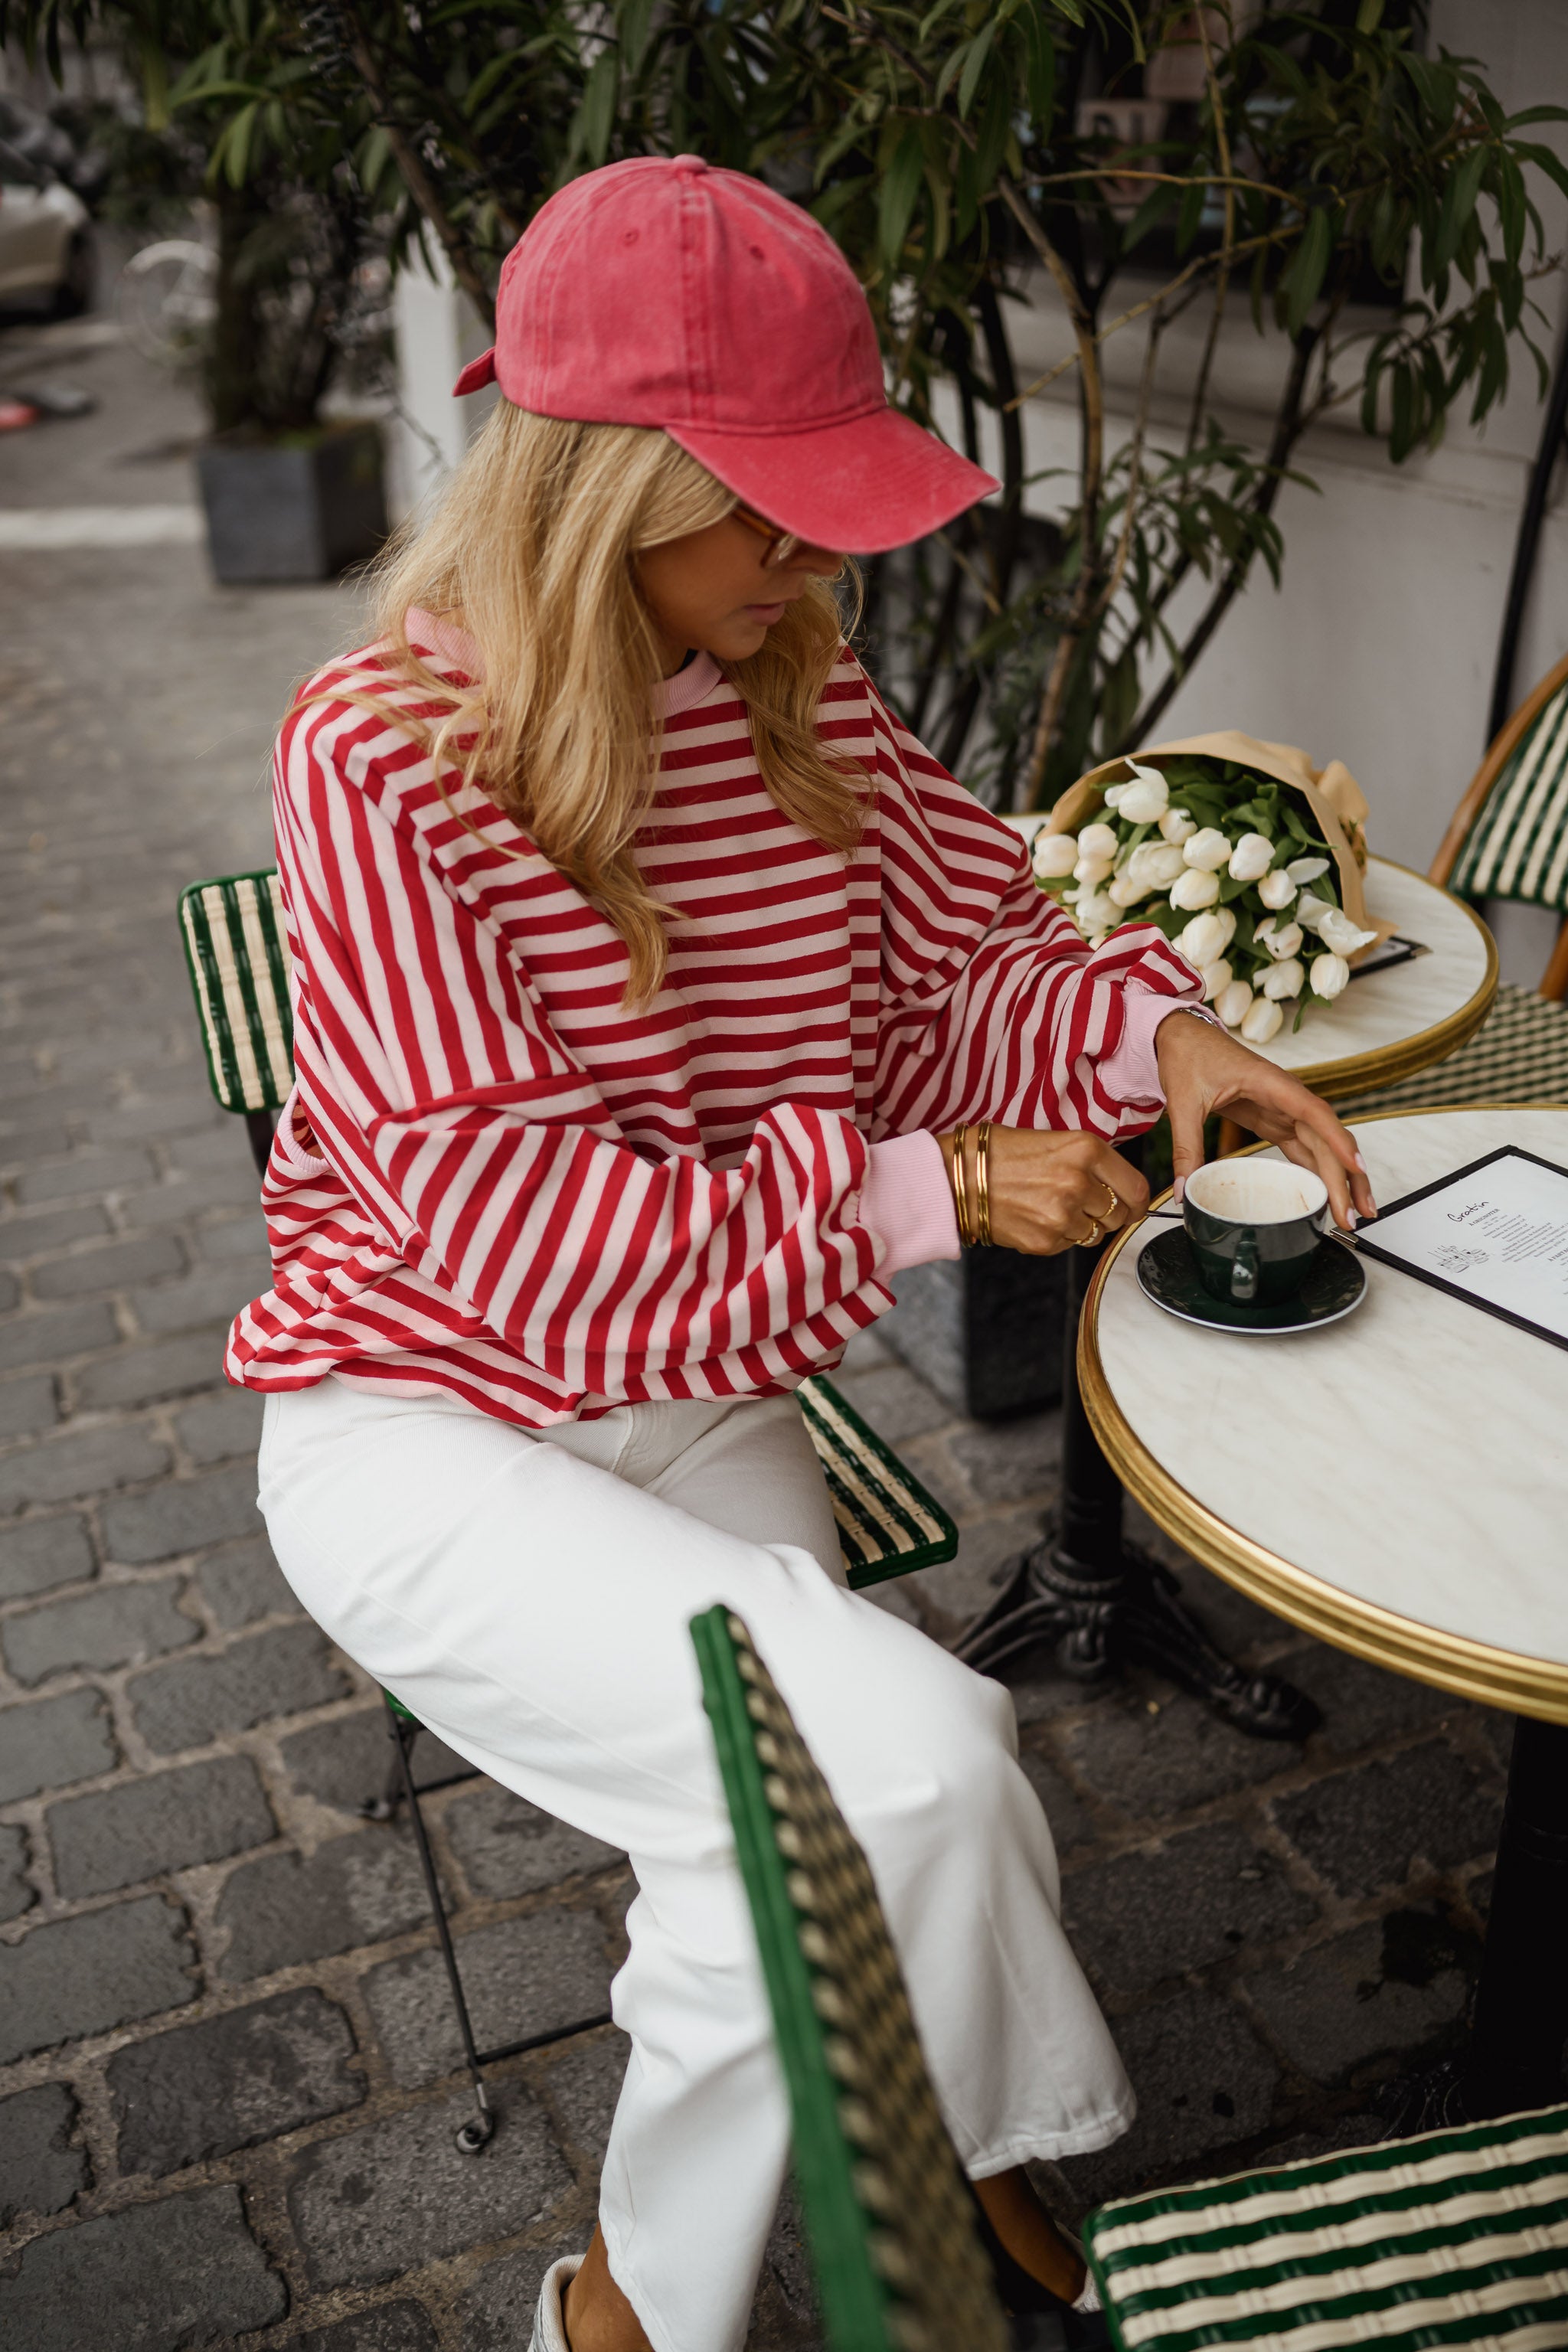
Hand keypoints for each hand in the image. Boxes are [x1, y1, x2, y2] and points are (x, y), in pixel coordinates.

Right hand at [938, 1127, 1148, 1255]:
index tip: (1128, 1203)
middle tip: (1083, 1203)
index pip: (1136, 1188)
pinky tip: (1035, 1217)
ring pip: (1095, 1234)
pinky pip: (1069, 1246)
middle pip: (1119, 1215)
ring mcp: (1062, 1215)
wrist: (956, 1177)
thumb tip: (1120, 1188)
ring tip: (1051, 1207)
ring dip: (1081, 1225)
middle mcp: (1079, 1182)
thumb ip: (1091, 1161)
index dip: (1135, 1200)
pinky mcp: (1046, 1241)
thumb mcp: (1055, 1139)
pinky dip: (1058, 1236)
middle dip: (1106, 1213)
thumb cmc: (1000, 1153)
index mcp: (1086, 1149)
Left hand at [1154, 1010, 1377, 1230]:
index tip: (1355, 1169)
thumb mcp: (1184, 1102)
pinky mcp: (1276, 1120)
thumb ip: (1187, 1147)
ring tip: (1352, 1213)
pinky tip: (1327, 1196)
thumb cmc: (1190, 1056)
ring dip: (1340, 1179)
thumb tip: (1185, 1189)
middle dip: (1346, 1177)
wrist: (1183, 1036)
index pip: (1315, 1114)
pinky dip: (1318, 1171)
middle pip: (1328, 1138)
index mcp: (1272, 1084)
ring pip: (1323, 1146)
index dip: (1338, 1142)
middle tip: (1355, 1214)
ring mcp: (1285, 1109)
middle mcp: (1288, 1097)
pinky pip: (1305, 1148)